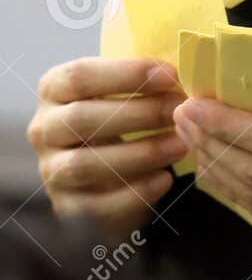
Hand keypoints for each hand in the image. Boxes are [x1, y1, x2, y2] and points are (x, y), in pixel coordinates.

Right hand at [28, 56, 185, 238]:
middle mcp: (43, 129)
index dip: (126, 73)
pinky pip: (96, 205)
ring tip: (179, 145)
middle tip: (179, 110)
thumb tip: (179, 73)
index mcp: (53, 90)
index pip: (79, 75)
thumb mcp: (121, 91)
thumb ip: (142, 80)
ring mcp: (50, 170)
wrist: (108, 170)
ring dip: (139, 154)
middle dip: (138, 113)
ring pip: (84, 164)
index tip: (170, 74)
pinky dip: (134, 192)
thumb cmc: (119, 115)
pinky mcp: (65, 206)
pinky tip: (164, 179)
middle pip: (81, 119)